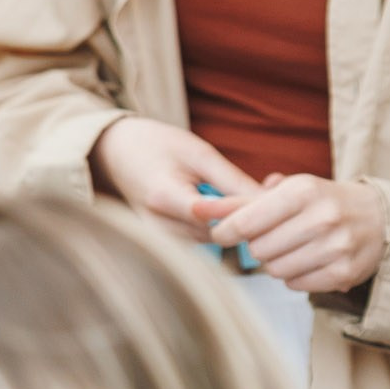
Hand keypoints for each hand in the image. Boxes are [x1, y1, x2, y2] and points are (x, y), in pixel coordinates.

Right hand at [88, 116, 260, 239]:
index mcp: (163, 197)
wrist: (115, 154)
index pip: (215, 215)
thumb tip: (269, 202)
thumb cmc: (157, 146)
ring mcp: (159, 238)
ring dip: (235, 221)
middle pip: (218, 232)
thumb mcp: (197, 152)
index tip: (273, 191)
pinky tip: (229, 201)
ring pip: (214, 239)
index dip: (245, 208)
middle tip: (273, 185)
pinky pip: (202, 239)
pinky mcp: (165, 243)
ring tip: (254, 191)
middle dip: (246, 214)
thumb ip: (231, 180)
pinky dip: (219, 223)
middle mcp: (159, 226)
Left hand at [202, 173, 387, 293]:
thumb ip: (240, 201)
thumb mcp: (286, 191)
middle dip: (257, 245)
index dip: (227, 231)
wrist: (377, 218)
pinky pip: (296, 285)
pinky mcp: (344, 273)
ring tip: (290, 248)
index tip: (221, 234)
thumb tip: (198, 209)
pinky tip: (306, 261)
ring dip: (274, 262)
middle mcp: (323, 218)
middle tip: (270, 237)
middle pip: (259, 249)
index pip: (248, 220)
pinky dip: (293, 276)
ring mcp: (336, 247)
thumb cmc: (320, 201)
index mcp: (304, 191)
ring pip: (275, 270)